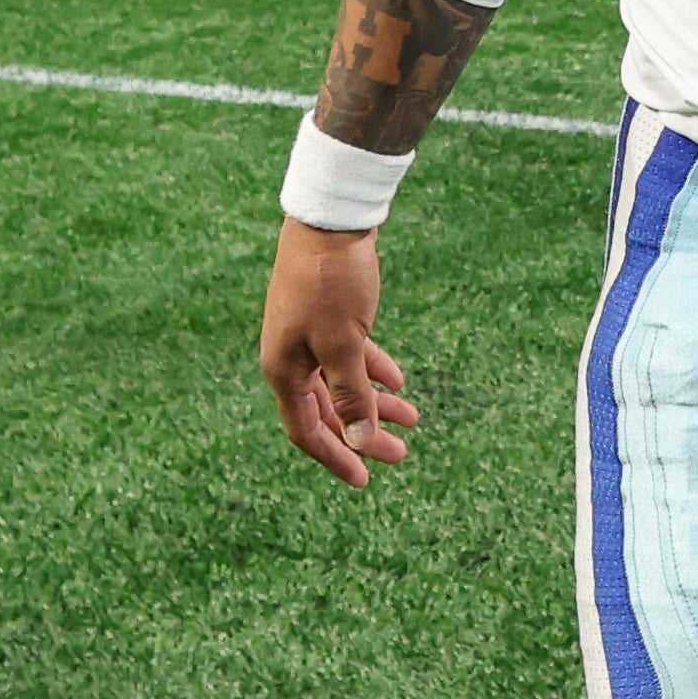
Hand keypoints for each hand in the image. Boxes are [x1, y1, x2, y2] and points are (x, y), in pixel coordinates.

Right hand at [259, 220, 419, 486]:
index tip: (366, 481)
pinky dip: (373, 371)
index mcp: (284, 370)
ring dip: (375, 404)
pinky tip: (399, 383)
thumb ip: (351, 395)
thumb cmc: (331, 280)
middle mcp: (291, 358)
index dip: (337, 457)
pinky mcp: (329, 316)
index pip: (308, 430)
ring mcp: (309, 336)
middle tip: (402, 455)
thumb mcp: (344, 344)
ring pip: (343, 383)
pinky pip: (351, 356)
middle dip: (365, 434)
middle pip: (329, 411)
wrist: (331, 218)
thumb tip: (360, 442)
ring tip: (412, 420)